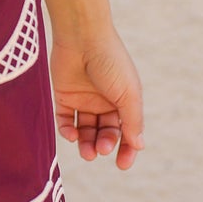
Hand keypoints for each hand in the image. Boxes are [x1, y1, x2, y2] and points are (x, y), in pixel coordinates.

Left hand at [50, 26, 143, 169]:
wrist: (82, 36)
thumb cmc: (110, 62)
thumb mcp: (128, 93)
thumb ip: (132, 120)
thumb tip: (139, 146)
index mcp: (123, 99)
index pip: (126, 130)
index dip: (126, 149)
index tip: (122, 165)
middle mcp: (103, 101)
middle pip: (105, 132)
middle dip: (104, 144)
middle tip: (102, 148)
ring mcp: (83, 99)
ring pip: (85, 130)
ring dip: (87, 144)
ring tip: (88, 152)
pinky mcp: (63, 95)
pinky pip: (64, 120)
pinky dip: (67, 131)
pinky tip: (72, 135)